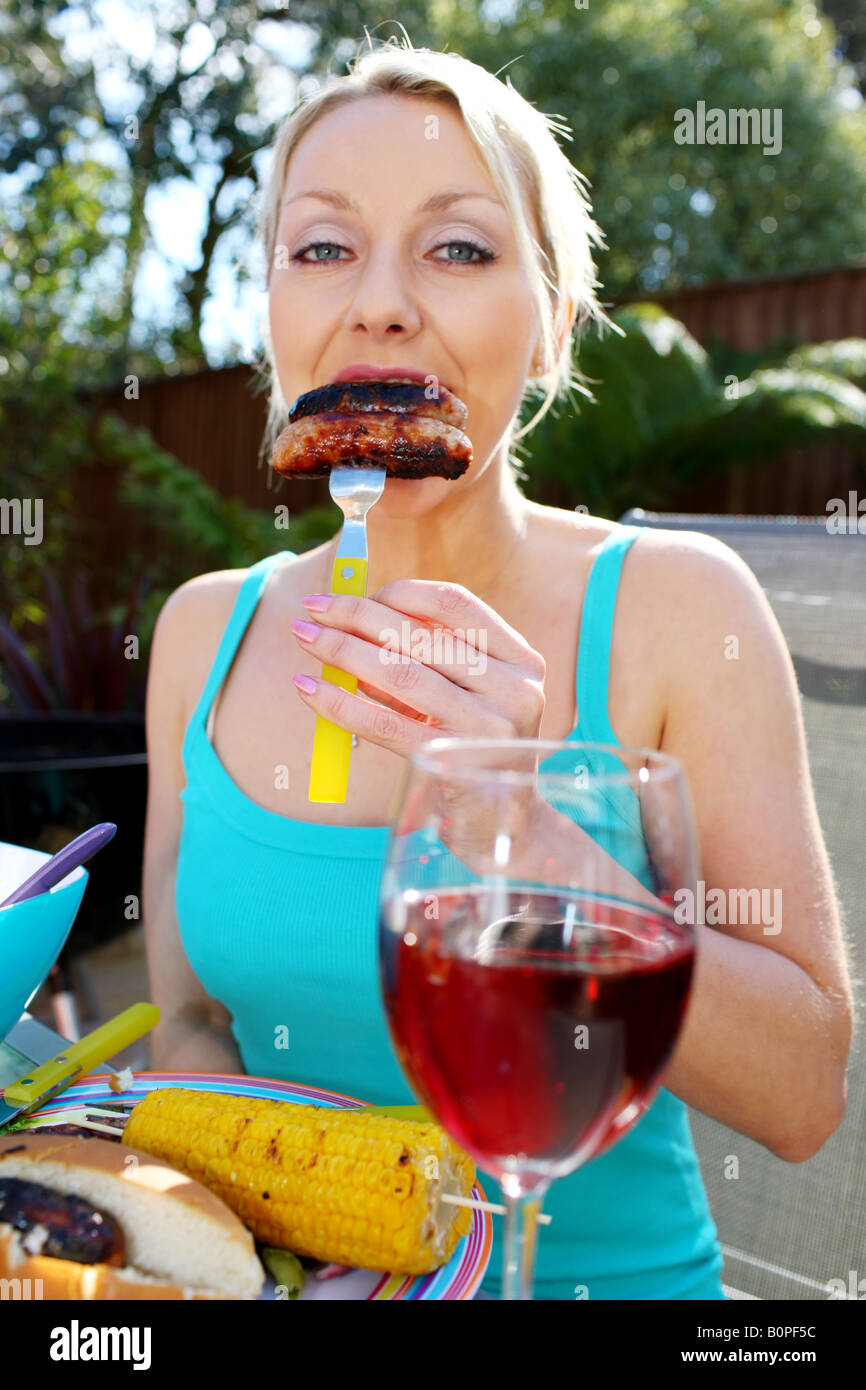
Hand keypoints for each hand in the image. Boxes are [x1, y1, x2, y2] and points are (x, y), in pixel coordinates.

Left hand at [290, 581, 546, 858]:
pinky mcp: (450, 762)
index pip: (456, 604)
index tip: (355, 592)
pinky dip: (339, 702)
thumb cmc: (475, 749)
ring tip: (305, 639)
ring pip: (399, 673)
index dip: (400, 592)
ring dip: (341, 650)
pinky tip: (308, 688)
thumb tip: (355, 618)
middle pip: (420, 634)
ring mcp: (486, 727)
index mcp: (522, 660)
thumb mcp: (471, 696)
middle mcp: (514, 689)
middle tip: (312, 609)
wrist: (503, 827)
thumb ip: (431, 658)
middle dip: (357, 614)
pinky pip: (383, 723)